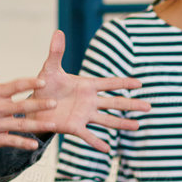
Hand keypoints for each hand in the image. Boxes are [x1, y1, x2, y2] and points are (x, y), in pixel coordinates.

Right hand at [0, 45, 53, 151]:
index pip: (14, 86)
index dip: (30, 83)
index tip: (43, 81)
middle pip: (22, 106)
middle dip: (39, 104)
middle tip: (55, 103)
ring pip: (20, 125)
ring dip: (38, 125)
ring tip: (54, 124)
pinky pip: (11, 141)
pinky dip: (23, 143)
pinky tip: (35, 145)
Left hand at [27, 30, 151, 152]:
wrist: (32, 106)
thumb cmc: (44, 86)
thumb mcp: (50, 69)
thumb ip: (56, 52)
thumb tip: (58, 31)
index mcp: (87, 85)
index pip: (109, 83)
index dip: (124, 83)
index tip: (140, 84)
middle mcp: (89, 101)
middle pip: (114, 102)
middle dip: (131, 105)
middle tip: (149, 107)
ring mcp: (84, 115)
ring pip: (107, 120)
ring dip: (122, 123)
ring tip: (137, 127)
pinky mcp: (74, 127)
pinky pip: (88, 136)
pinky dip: (97, 142)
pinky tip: (107, 150)